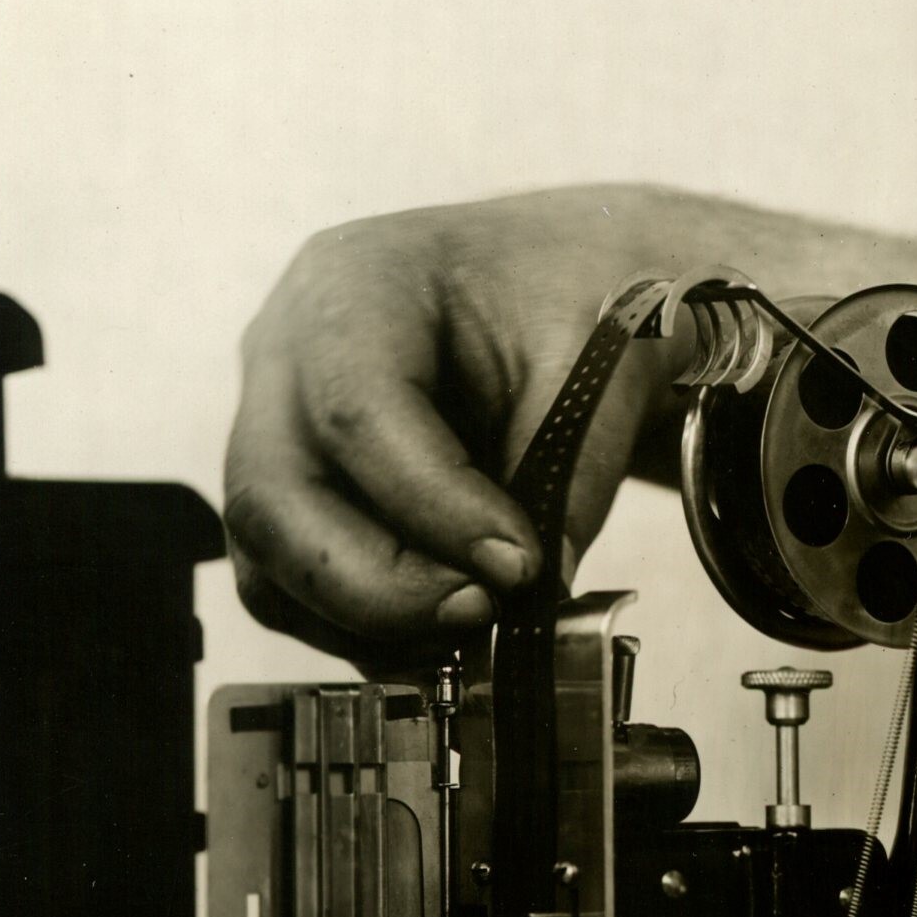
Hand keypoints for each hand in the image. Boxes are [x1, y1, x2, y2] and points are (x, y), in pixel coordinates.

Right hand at [223, 184, 916, 663]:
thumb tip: (594, 559)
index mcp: (360, 283)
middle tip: (490, 619)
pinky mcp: (321, 495)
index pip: (355, 412)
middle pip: (277, 498)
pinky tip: (459, 630)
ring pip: (275, 555)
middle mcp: (296, 348)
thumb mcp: (641, 352)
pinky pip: (303, 584)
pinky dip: (370, 623)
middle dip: (383, 579)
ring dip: (371, 615)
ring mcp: (293, 425)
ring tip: (481, 633)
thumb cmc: (633, 298)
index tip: (519, 566)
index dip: (431, 507)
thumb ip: (611, 448)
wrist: (633, 292)